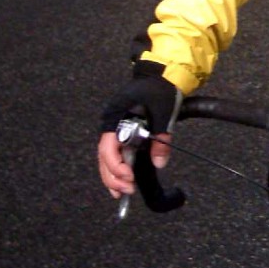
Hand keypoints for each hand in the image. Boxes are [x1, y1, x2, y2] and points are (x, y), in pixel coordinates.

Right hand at [97, 67, 180, 196]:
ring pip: (107, 157)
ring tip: (122, 193)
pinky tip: (123, 181)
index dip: (116, 166)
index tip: (130, 178)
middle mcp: (110, 123)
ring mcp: (115, 127)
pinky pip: (115, 152)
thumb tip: (159, 163)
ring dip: (113, 175)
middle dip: (113, 176)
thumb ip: (161, 139)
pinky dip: (118, 167)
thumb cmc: (160, 89)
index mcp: (114, 117)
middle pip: (104, 156)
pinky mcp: (123, 131)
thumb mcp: (164, 113)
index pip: (107, 147)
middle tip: (127, 191)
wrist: (162, 74)